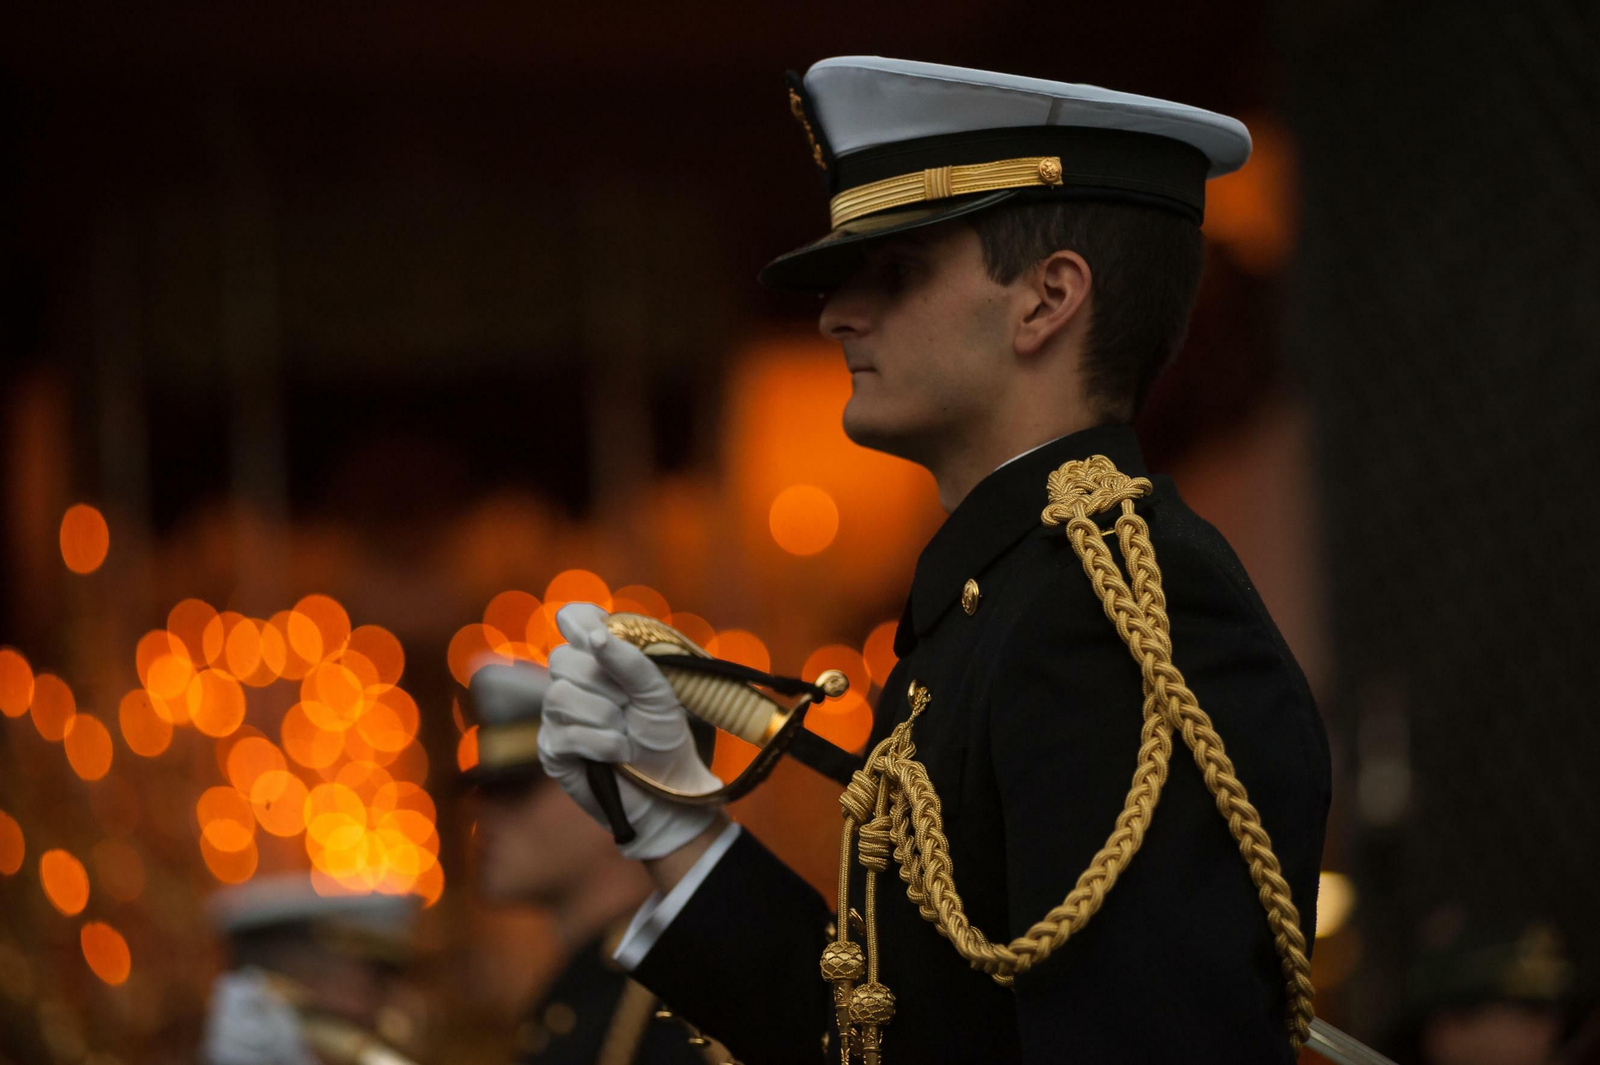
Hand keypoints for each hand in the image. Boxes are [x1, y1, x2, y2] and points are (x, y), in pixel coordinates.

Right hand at [537, 602, 721, 859]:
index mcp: (599, 657)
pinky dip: (601, 743)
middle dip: (604, 684)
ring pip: (558, 696)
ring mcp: (557, 716)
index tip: (600, 639)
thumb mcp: (658, 692)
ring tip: (626, 733)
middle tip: (630, 705)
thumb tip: (597, 637)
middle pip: (562, 659)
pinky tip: (619, 754)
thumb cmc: (664, 736)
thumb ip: (632, 661)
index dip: (580, 622)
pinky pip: (564, 733)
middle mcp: (572, 680)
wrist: (669, 791)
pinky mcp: (552, 750)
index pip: (574, 618)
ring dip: (604, 716)